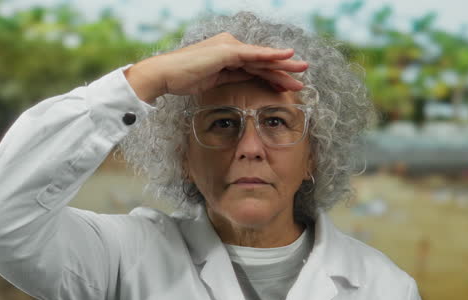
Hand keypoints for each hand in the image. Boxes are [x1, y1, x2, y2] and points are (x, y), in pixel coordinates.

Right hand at [124, 32, 308, 102]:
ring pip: (262, 59)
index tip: (286, 85)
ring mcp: (229, 47)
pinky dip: (271, 56)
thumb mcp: (213, 80)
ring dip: (283, 66)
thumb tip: (246, 80)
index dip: (272, 75)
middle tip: (303, 76)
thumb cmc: (182, 80)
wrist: (165, 75)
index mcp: (226, 53)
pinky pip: (254, 55)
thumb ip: (230, 77)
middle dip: (283, 70)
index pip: (254, 66)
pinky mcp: (227, 51)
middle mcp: (230, 46)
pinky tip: (286, 56)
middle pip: (262, 61)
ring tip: (302, 71)